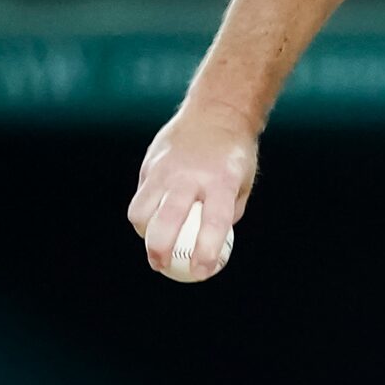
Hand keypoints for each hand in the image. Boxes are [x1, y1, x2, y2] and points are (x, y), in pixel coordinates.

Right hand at [127, 98, 257, 280]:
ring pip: (142, 209)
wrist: (217, 112)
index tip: (200, 272)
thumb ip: (227, 213)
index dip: (205, 252)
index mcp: (222, 183)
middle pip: (166, 220)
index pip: (213, 224)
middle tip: (160, 266)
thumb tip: (210, 245)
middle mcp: (191, 176)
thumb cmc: (234, 156)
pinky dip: (145, 211)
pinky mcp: (151, 162)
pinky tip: (153, 217)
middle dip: (159, 250)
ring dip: (143, 232)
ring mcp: (166, 168)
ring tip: (152, 242)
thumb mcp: (242, 184)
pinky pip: (142, 195)